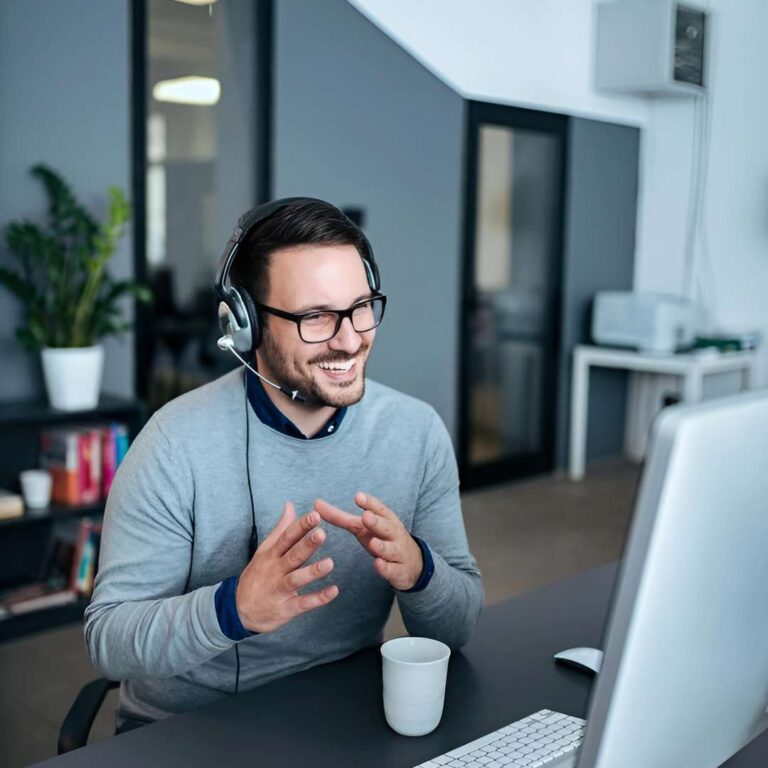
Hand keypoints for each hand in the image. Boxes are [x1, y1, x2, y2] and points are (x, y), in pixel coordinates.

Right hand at [236, 502, 338, 632]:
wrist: (240, 610)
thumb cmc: (257, 575)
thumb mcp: (265, 550)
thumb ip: (281, 529)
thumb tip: (290, 505)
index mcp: (271, 554)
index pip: (287, 537)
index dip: (301, 526)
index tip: (315, 515)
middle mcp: (275, 570)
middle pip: (292, 556)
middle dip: (307, 545)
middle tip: (322, 534)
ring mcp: (280, 589)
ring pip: (297, 579)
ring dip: (313, 571)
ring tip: (329, 563)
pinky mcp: (286, 608)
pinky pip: (303, 603)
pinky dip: (318, 598)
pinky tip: (333, 590)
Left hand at [314, 493, 422, 590]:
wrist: (411, 564)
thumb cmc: (381, 539)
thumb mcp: (362, 527)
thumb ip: (340, 517)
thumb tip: (315, 504)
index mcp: (385, 520)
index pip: (379, 509)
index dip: (369, 503)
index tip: (358, 496)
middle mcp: (393, 534)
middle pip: (386, 526)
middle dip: (376, 522)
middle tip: (366, 517)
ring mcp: (398, 552)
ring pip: (390, 549)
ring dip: (382, 546)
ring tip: (373, 543)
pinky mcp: (399, 570)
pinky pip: (392, 569)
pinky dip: (386, 567)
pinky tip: (378, 564)